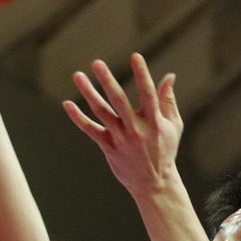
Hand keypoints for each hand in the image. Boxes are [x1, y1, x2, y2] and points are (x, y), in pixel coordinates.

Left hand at [65, 54, 181, 197]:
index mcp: (155, 123)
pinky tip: (67, 104)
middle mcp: (137, 130)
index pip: (148, 95)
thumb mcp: (173, 126)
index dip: (142, 75)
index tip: (135, 56)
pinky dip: (78, 118)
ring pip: (102, 113)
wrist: (154, 183)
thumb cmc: (165, 149)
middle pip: (120, 102)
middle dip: (108, 81)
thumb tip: (169, 76)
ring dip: (89, 93)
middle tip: (97, 63)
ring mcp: (121, 139)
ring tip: (78, 75)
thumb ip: (168, 101)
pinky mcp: (109, 148)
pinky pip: (91, 130)